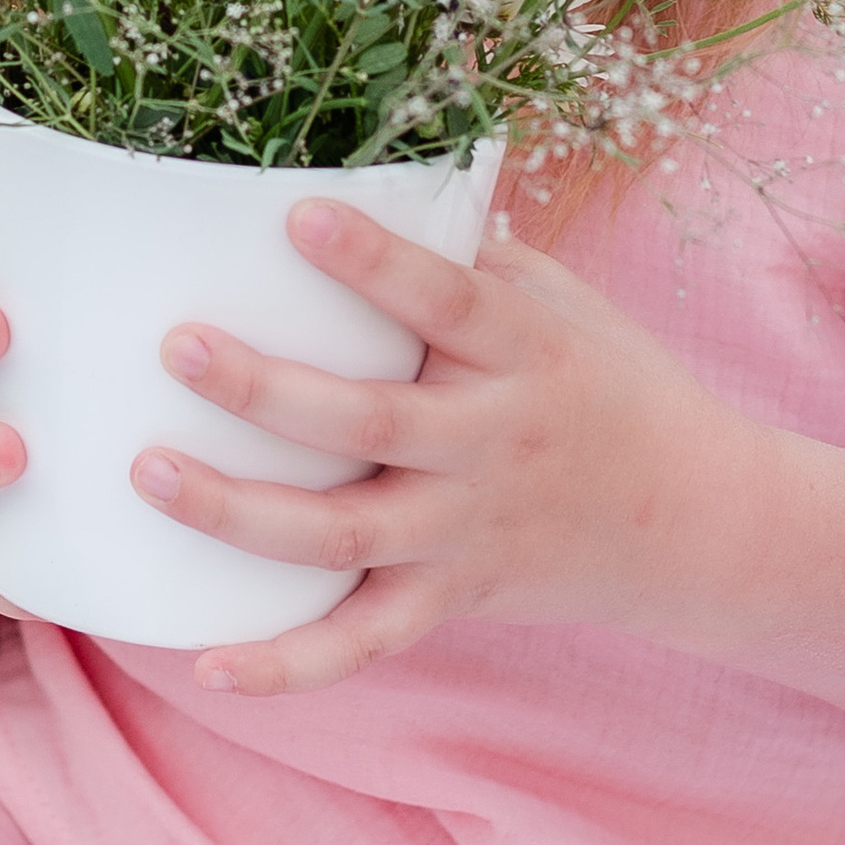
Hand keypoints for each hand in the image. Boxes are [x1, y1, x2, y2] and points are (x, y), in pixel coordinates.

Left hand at [130, 198, 738, 697]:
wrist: (695, 518)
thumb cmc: (607, 380)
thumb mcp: (560, 300)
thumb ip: (467, 259)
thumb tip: (365, 180)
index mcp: (522, 350)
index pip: (444, 300)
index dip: (373, 261)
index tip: (297, 214)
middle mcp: (492, 443)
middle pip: (371, 422)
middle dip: (266, 389)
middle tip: (177, 346)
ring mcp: (467, 531)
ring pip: (345, 536)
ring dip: (239, 510)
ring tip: (149, 471)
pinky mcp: (453, 600)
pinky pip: (363, 643)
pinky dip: (287, 664)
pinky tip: (206, 664)